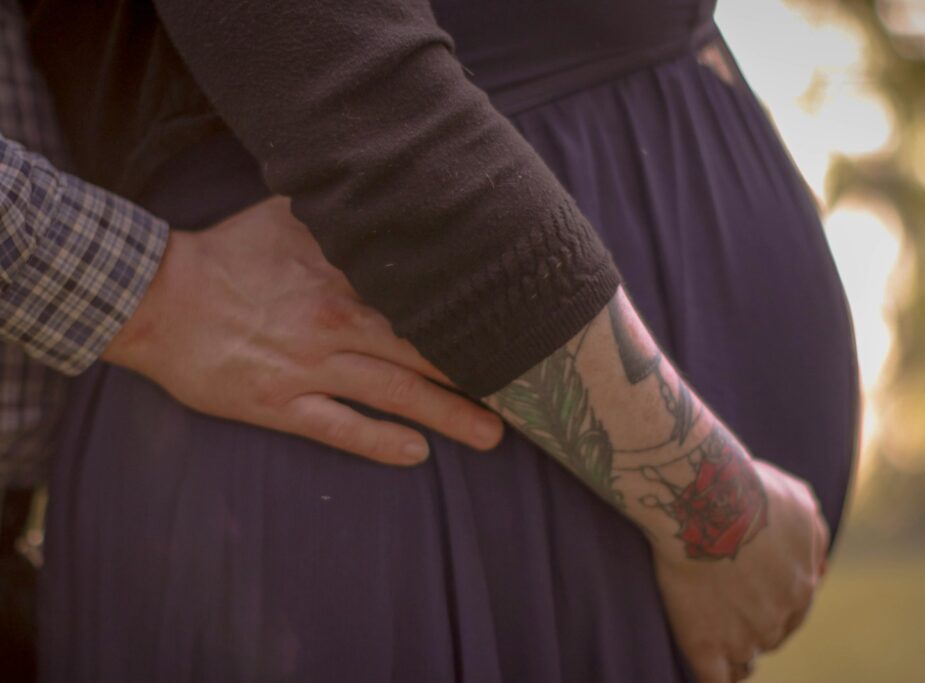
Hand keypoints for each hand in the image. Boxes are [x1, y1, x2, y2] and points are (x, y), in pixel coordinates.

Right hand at [102, 197, 502, 464]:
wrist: (155, 297)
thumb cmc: (224, 254)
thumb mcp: (286, 217)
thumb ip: (338, 214)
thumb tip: (384, 188)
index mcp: (343, 280)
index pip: (423, 301)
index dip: (472, 317)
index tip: (515, 330)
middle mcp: (337, 325)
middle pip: (422, 353)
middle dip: (478, 373)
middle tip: (529, 393)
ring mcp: (309, 369)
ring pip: (393, 394)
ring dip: (447, 414)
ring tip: (493, 434)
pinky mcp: (278, 404)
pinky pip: (338, 427)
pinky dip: (379, 441)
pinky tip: (417, 455)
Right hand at [652, 460, 828, 682]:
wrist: (705, 501)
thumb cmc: (745, 488)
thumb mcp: (796, 499)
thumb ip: (812, 532)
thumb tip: (819, 561)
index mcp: (804, 582)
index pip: (794, 609)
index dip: (772, 605)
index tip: (750, 597)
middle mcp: (781, 615)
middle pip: (771, 636)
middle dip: (753, 628)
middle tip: (726, 614)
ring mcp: (745, 635)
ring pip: (744, 662)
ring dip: (732, 653)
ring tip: (711, 640)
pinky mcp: (706, 644)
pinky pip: (714, 680)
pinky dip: (709, 676)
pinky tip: (700, 661)